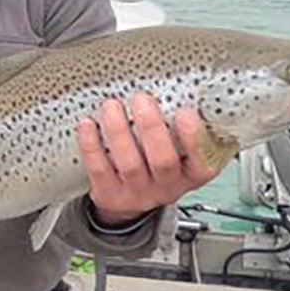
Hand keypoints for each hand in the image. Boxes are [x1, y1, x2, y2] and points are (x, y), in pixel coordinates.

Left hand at [77, 91, 217, 224]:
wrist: (129, 202)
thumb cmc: (156, 166)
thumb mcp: (179, 152)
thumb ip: (180, 128)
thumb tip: (176, 88)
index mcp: (191, 173)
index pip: (202, 160)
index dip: (194, 137)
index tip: (185, 111)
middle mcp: (167, 186)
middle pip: (163, 161)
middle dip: (151, 127)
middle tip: (141, 99)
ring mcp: (137, 192)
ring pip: (129, 164)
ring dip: (119, 131)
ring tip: (111, 106)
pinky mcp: (109, 194)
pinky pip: (99, 169)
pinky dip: (91, 145)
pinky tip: (87, 124)